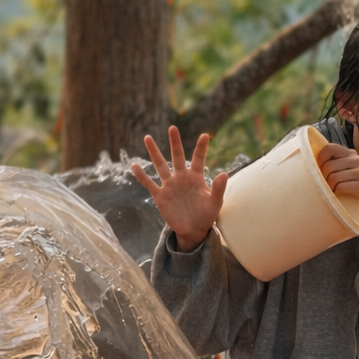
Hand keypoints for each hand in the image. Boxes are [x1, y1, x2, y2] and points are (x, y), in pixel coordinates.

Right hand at [131, 127, 228, 252]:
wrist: (193, 230)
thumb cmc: (206, 215)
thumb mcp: (215, 202)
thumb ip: (219, 188)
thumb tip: (224, 173)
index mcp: (196, 177)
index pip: (198, 159)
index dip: (201, 148)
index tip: (205, 136)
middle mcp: (181, 177)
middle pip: (177, 156)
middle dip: (175, 143)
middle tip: (172, 128)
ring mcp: (169, 185)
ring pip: (160, 165)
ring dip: (154, 152)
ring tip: (147, 138)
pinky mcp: (160, 196)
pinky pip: (149, 184)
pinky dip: (141, 176)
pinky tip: (134, 166)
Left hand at [317, 144, 358, 226]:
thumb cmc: (348, 185)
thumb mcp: (341, 169)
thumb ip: (330, 162)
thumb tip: (306, 159)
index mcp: (350, 153)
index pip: (329, 148)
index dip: (320, 159)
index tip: (319, 170)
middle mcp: (357, 160)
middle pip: (329, 166)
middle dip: (323, 178)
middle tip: (325, 185)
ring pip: (333, 177)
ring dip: (329, 187)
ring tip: (332, 191)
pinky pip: (341, 187)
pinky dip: (336, 193)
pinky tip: (339, 195)